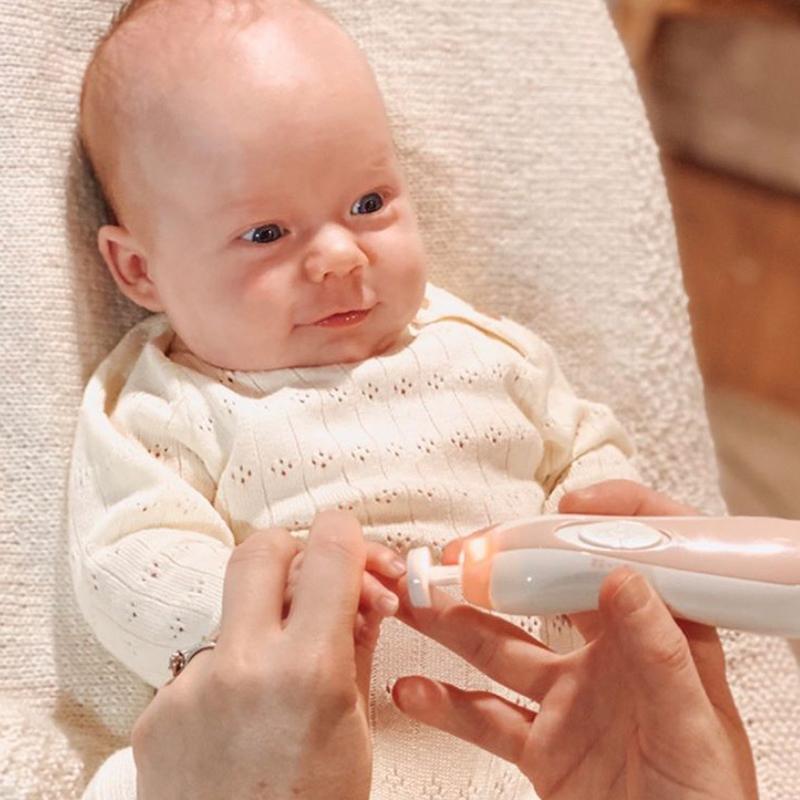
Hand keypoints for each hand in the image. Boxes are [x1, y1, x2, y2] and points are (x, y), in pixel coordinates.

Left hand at [132, 510, 386, 799]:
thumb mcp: (356, 733)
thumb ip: (357, 647)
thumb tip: (363, 593)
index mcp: (307, 672)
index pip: (328, 553)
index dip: (346, 537)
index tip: (351, 545)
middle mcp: (241, 666)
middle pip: (259, 550)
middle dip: (292, 554)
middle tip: (312, 585)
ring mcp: (190, 687)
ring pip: (230, 614)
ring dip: (260, 628)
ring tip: (277, 683)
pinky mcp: (156, 712)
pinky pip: (201, 665)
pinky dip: (228, 677)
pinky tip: (240, 722)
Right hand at [389, 480, 758, 799]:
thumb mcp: (694, 726)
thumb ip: (661, 654)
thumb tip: (624, 576)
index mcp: (657, 639)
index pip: (631, 559)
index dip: (605, 523)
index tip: (564, 506)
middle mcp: (609, 659)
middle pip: (545, 595)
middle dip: (499, 569)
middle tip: (456, 556)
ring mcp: (570, 700)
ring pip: (501, 647)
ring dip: (455, 624)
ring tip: (415, 605)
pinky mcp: (543, 746)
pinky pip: (486, 717)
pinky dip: (446, 704)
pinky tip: (415, 691)